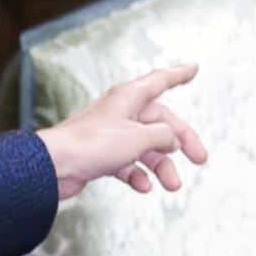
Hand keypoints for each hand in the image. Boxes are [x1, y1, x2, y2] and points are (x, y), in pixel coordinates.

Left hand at [36, 63, 207, 200]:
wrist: (55, 166)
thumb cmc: (92, 144)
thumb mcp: (139, 137)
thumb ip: (163, 135)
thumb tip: (171, 139)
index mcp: (129, 97)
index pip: (160, 80)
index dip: (179, 75)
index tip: (193, 68)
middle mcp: (121, 112)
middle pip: (160, 123)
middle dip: (180, 142)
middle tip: (200, 159)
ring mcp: (111, 134)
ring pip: (146, 147)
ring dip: (162, 166)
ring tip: (172, 185)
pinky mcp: (102, 155)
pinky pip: (128, 164)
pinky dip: (138, 175)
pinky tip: (144, 187)